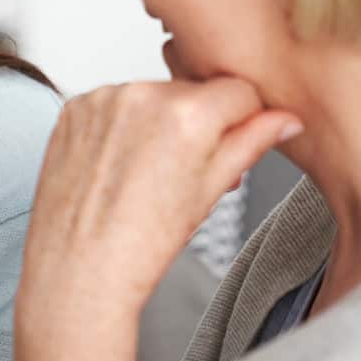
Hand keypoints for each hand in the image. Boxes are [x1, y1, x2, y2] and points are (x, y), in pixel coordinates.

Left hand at [9, 79, 301, 360]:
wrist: (78, 271)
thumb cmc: (141, 246)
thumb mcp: (209, 193)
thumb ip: (251, 144)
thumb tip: (284, 121)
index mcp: (187, 115)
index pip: (239, 90)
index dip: (242, 121)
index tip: (229, 145)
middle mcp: (143, 95)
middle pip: (193, 92)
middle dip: (196, 123)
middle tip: (181, 172)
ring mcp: (104, 98)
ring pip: (152, 97)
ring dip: (156, 123)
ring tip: (144, 174)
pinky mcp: (75, 107)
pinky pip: (113, 104)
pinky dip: (119, 126)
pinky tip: (116, 167)